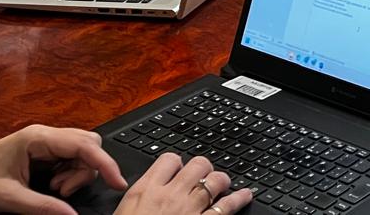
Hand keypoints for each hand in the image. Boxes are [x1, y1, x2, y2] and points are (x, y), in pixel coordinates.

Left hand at [0, 125, 127, 214]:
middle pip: (88, 145)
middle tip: (63, 192)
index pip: (85, 145)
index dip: (105, 163)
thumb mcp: (10, 199)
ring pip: (82, 153)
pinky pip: (70, 160)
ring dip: (76, 174)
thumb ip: (44, 207)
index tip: (117, 182)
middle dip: (87, 170)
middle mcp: (45, 135)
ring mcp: (44, 143)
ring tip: (54, 191)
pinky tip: (51, 187)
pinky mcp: (43, 152)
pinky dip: (69, 175)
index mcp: (38, 138)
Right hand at [114, 152, 251, 214]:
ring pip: (215, 180)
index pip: (168, 160)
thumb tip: (147, 193)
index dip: (177, 162)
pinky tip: (245, 195)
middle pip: (198, 164)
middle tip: (203, 176)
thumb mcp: (124, 213)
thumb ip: (139, 199)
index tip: (179, 168)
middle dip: (203, 168)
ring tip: (222, 184)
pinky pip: (226, 206)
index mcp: (145, 191)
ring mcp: (189, 209)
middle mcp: (170, 195)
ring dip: (221, 181)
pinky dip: (239, 199)